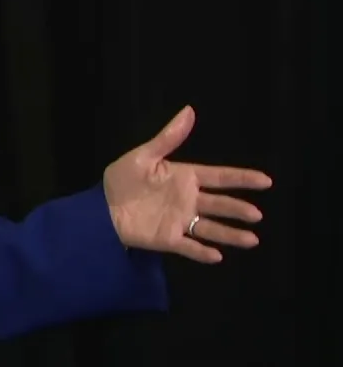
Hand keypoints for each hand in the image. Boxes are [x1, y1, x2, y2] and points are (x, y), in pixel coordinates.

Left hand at [102, 106, 272, 262]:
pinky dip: (202, 252)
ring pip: (211, 228)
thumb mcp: (144, 156)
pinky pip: (189, 247)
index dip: (242, 178)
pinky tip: (217, 256)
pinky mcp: (168, 239)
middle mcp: (188, 200)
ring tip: (251, 240)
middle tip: (256, 215)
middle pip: (220, 204)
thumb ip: (168, 138)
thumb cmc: (123, 179)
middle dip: (239, 209)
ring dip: (230, 234)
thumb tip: (189, 110)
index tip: (266, 180)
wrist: (101, 207)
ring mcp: (180, 220)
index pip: (219, 177)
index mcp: (184, 177)